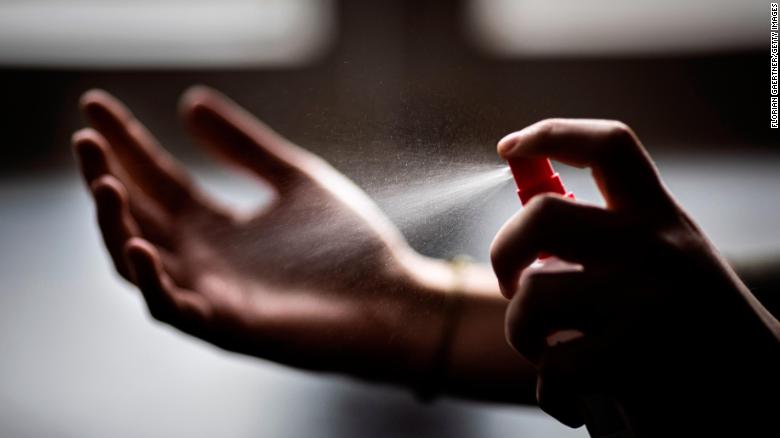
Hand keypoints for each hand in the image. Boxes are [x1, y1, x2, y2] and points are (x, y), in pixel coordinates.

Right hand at [72, 86, 450, 383]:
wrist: (394, 301)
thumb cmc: (350, 247)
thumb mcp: (294, 180)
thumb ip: (244, 147)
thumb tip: (189, 102)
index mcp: (217, 224)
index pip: (156, 179)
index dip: (125, 143)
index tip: (94, 106)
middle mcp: (204, 258)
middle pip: (136, 217)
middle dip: (105, 179)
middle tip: (86, 141)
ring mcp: (211, 293)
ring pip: (138, 262)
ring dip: (116, 225)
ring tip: (106, 184)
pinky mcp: (227, 326)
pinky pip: (172, 307)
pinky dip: (151, 280)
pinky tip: (142, 244)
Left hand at [490, 119, 779, 433]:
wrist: (757, 387)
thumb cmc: (695, 323)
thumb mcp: (670, 259)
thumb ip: (613, 234)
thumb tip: (533, 222)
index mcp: (661, 218)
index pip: (606, 146)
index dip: (549, 133)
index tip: (508, 146)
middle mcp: (654, 249)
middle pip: (542, 215)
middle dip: (503, 249)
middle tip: (512, 280)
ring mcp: (644, 301)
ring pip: (533, 296)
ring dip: (520, 330)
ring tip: (543, 346)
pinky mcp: (634, 358)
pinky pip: (551, 367)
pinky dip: (549, 390)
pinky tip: (567, 396)